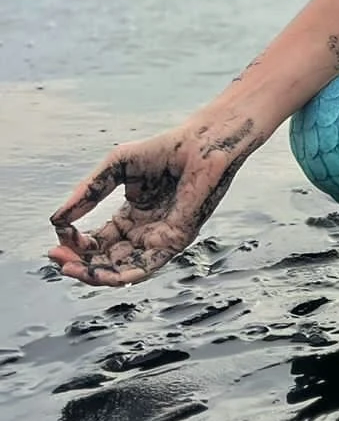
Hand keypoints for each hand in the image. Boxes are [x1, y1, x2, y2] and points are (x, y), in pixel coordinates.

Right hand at [48, 115, 261, 285]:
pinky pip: (147, 267)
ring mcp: (159, 240)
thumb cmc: (162, 150)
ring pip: (121, 271)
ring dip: (93, 274)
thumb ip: (87, 193)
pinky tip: (101, 273)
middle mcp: (143, 234)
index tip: (59, 232)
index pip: (96, 242)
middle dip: (78, 264)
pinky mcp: (175, 241)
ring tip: (69, 268)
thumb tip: (56, 220)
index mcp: (130, 218)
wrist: (200, 144)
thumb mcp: (114, 169)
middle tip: (56, 258)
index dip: (75, 243)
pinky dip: (122, 275)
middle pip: (105, 262)